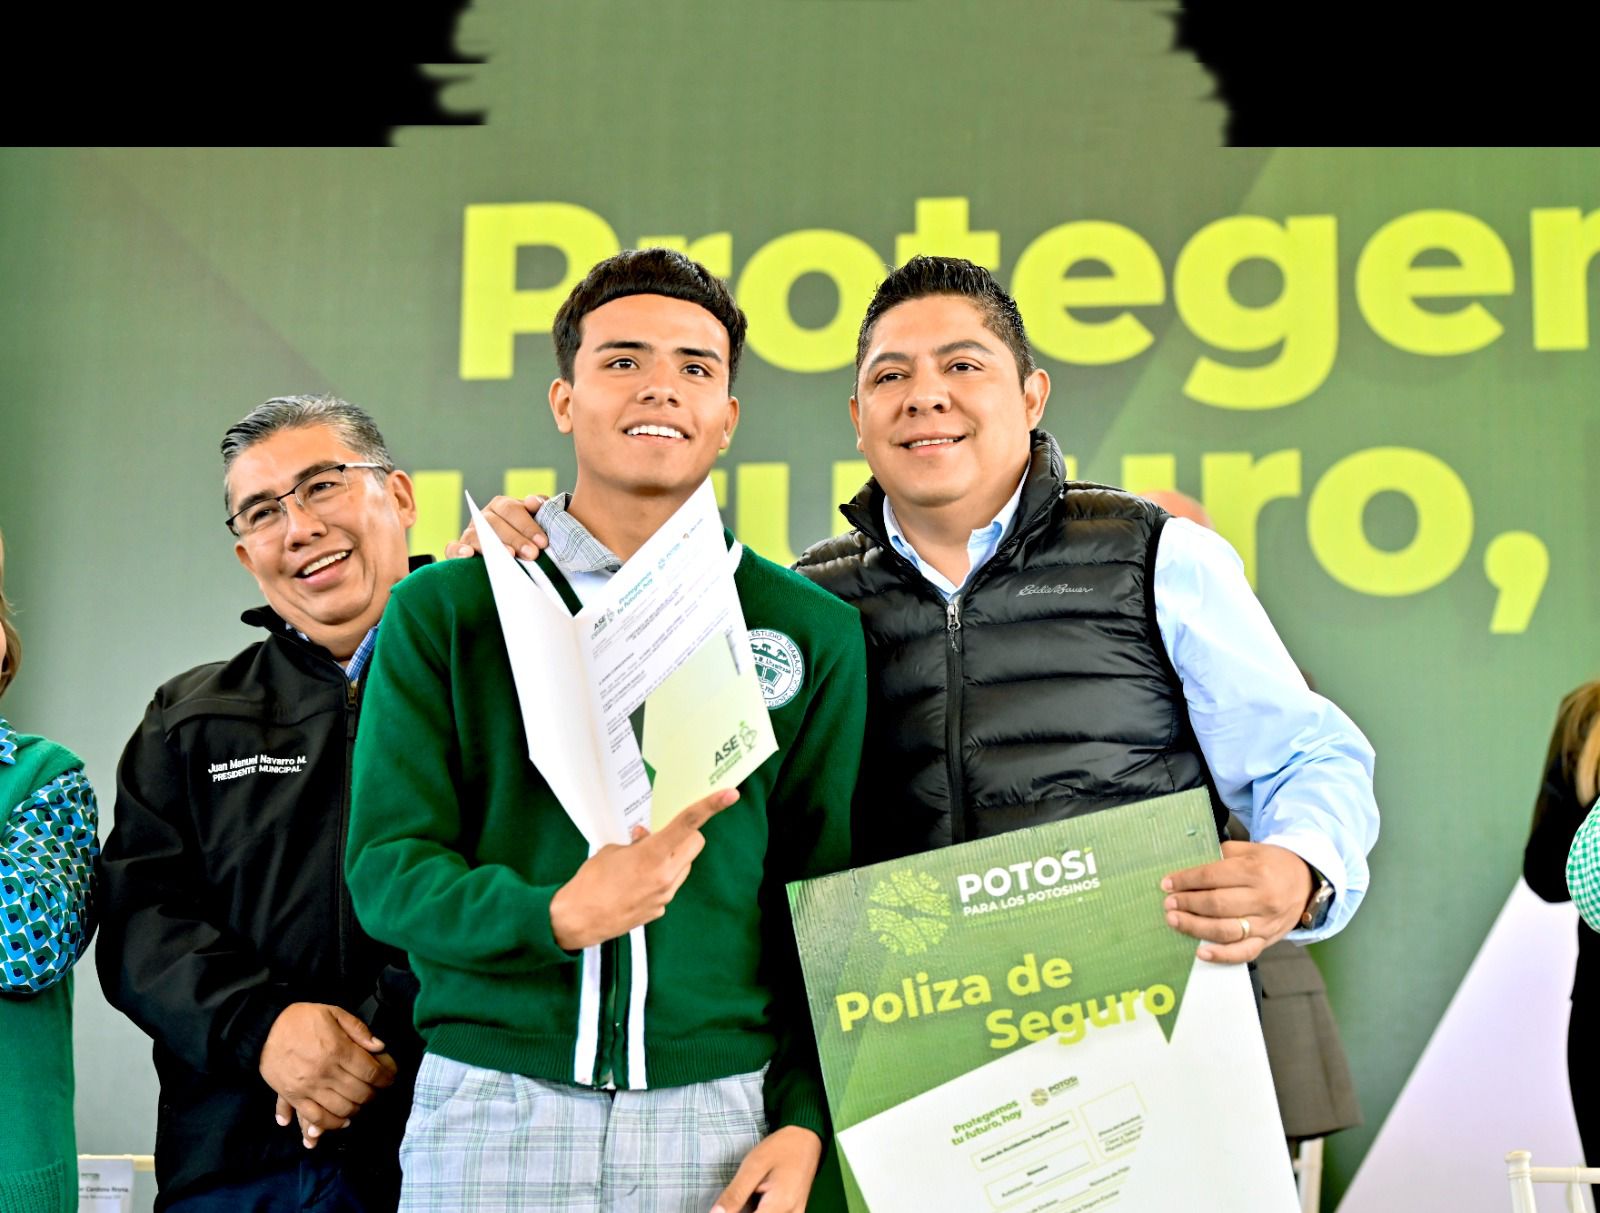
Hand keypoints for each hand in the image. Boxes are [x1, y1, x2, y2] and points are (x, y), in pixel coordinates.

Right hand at [260, 1003, 397, 1147]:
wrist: (264, 1028)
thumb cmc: (302, 1019)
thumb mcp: (333, 1012)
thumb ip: (358, 1029)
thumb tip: (379, 1047)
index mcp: (338, 1050)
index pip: (371, 1072)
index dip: (385, 1077)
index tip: (389, 1078)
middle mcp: (325, 1072)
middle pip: (359, 1093)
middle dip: (373, 1094)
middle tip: (376, 1090)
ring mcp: (308, 1087)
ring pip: (341, 1109)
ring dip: (356, 1110)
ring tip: (361, 1104)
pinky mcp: (294, 1097)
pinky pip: (316, 1118)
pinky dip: (332, 1123)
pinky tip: (342, 1121)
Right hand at [446, 493, 548, 559]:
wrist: (515, 555)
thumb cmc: (529, 537)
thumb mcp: (537, 521)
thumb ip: (540, 510)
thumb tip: (534, 502)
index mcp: (502, 505)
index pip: (512, 510)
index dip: (528, 526)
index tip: (543, 542)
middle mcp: (483, 516)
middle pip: (495, 523)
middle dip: (516, 539)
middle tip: (532, 554)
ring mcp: (469, 532)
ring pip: (476, 535)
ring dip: (492, 546)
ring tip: (509, 556)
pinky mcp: (459, 548)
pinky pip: (452, 548)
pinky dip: (458, 550)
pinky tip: (469, 555)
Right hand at [549, 789, 738, 950]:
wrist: (578, 920)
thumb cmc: (591, 881)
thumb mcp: (612, 850)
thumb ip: (637, 842)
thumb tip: (647, 838)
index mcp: (653, 856)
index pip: (688, 824)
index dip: (710, 806)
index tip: (730, 794)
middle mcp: (666, 876)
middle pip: (696, 843)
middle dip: (686, 835)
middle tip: (663, 836)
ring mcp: (665, 895)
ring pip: (684, 865)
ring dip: (673, 857)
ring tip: (643, 862)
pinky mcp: (660, 909)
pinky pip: (670, 885)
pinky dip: (660, 878)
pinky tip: (637, 882)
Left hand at [710, 1126, 822, 1212]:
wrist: (806, 1139)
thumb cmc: (779, 1149)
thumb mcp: (753, 1166)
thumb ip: (735, 1194)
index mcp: (779, 1205)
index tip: (724, 1207)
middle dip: (744, 1209)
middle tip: (744, 1191)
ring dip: (753, 1208)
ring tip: (752, 1192)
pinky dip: (762, 1210)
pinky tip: (757, 1200)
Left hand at [1160, 841, 1315, 963]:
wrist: (1307, 882)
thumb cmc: (1273, 864)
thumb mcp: (1250, 850)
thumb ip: (1222, 855)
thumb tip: (1190, 867)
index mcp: (1255, 871)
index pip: (1212, 876)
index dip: (1186, 881)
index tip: (1167, 884)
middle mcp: (1262, 898)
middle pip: (1216, 904)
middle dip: (1187, 904)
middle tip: (1168, 904)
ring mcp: (1266, 923)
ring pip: (1226, 930)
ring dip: (1195, 927)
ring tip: (1174, 921)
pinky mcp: (1268, 940)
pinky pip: (1244, 952)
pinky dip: (1222, 955)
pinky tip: (1201, 953)